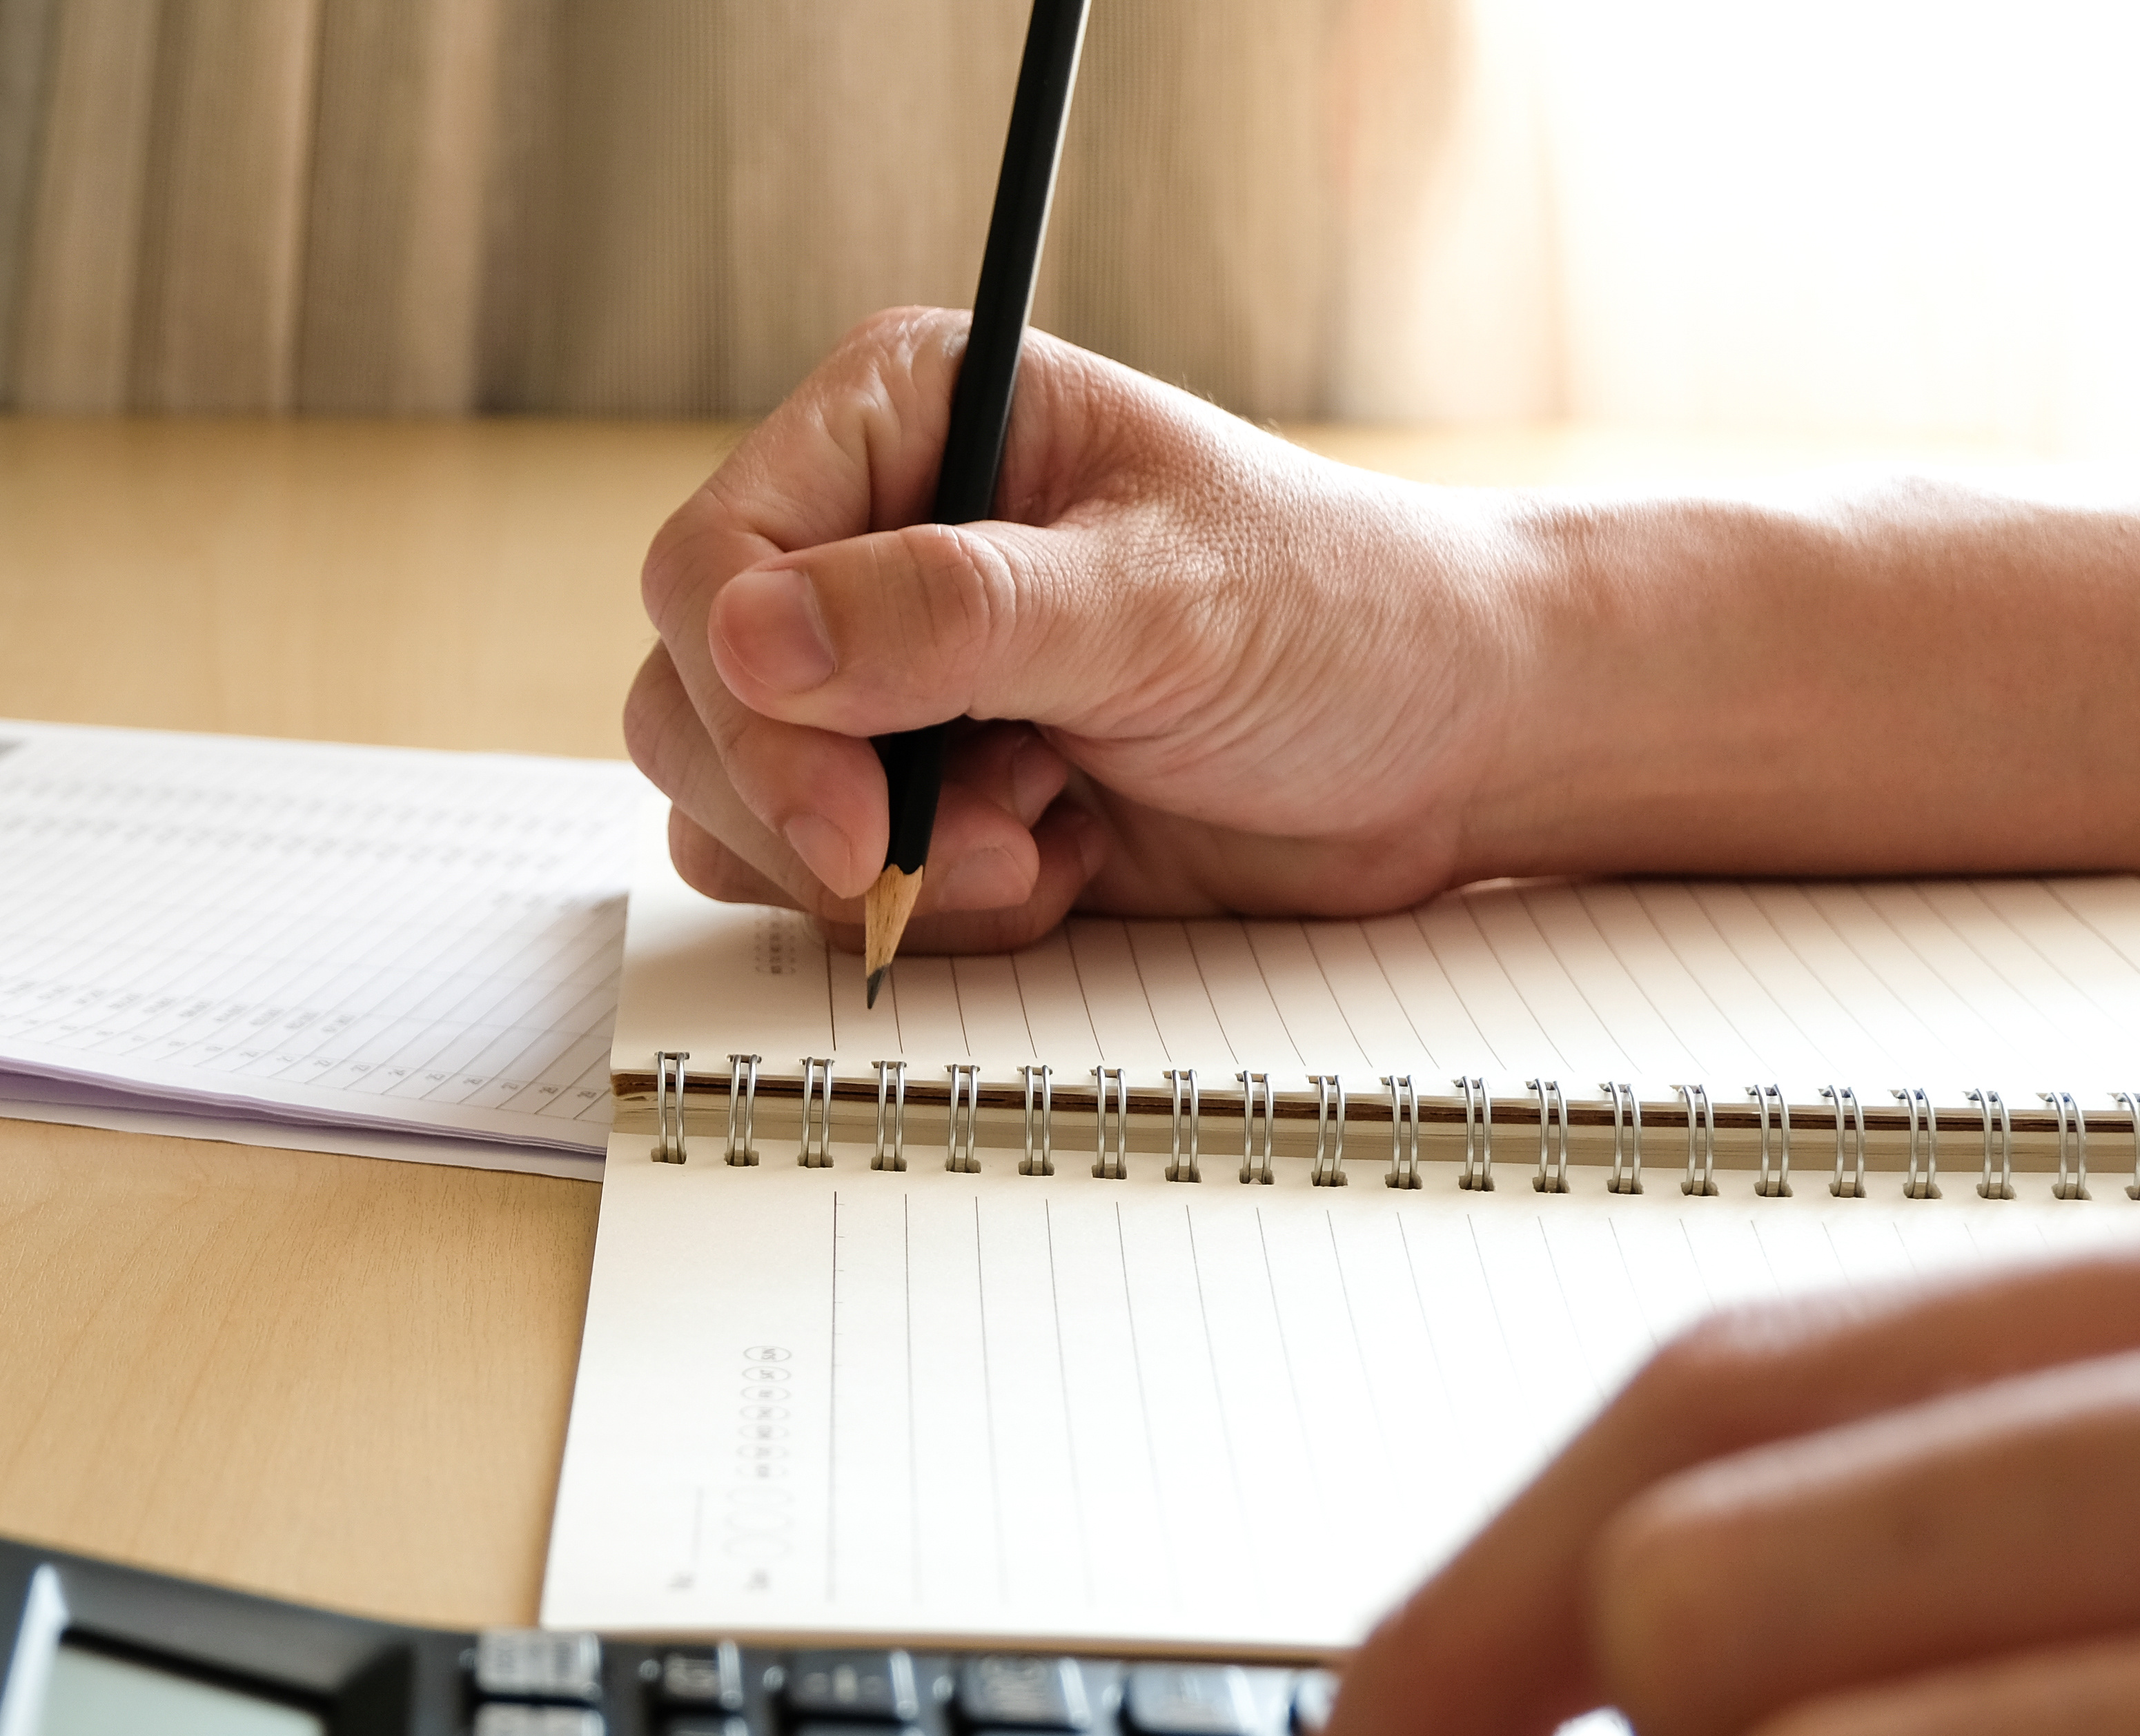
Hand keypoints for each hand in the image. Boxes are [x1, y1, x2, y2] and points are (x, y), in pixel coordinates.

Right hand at [624, 310, 1535, 954]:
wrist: (1447, 743)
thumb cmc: (1342, 617)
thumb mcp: (1158, 603)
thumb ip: (950, 616)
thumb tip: (752, 635)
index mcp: (904, 422)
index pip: (712, 561)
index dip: (747, 699)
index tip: (843, 817)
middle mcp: (866, 544)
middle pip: (693, 696)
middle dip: (806, 805)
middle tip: (943, 856)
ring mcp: (883, 684)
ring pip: (733, 805)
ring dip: (874, 865)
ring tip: (1034, 842)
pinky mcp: (917, 798)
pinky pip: (818, 885)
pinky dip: (926, 910)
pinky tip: (1055, 865)